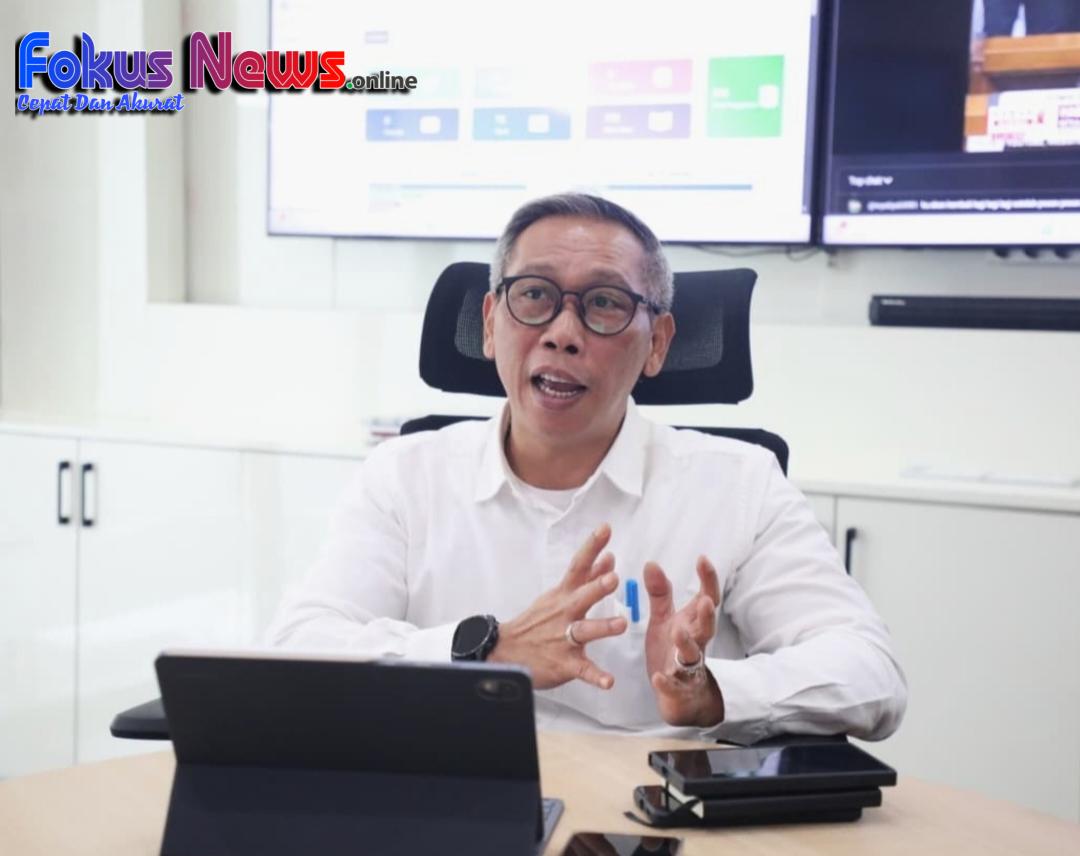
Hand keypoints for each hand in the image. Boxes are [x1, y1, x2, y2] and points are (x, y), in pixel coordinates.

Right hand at [489, 523, 626, 689]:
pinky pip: (582, 670)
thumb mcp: (560, 595)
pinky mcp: (564, 664)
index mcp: (563, 595)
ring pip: (584, 631)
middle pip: (581, 597)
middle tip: (613, 578)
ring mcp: (563, 639)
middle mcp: (564, 614)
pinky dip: (595, 676)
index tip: (606, 528)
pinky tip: (609, 681)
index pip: (578, 566)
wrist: (505, 652)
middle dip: (596, 587)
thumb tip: (609, 558)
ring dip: (602, 627)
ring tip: (620, 624)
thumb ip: (588, 578)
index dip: (592, 547)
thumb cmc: (537, 622)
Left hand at [643, 556, 724, 726]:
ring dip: (686, 643)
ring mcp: (687, 666)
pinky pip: (673, 685)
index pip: (707, 598)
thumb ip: (660, 593)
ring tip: (678, 632)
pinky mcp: (676, 687)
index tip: (703, 558)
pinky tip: (658, 677)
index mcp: (693, 623)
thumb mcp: (664, 618)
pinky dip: (667, 682)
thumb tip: (651, 563)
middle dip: (707, 615)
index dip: (708, 579)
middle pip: (707, 628)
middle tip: (705, 601)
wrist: (679, 694)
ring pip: (692, 655)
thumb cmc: (671, 649)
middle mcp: (695, 642)